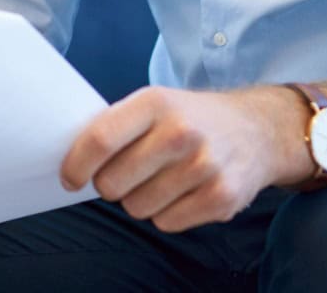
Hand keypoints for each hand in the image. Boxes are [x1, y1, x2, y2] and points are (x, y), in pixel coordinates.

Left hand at [61, 85, 301, 232]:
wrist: (257, 130)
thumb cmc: (188, 119)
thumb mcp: (152, 104)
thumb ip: (114, 126)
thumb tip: (69, 161)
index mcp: (154, 103)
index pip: (100, 140)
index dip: (76, 165)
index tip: (69, 179)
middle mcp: (181, 133)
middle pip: (113, 183)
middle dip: (108, 185)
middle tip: (124, 175)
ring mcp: (205, 166)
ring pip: (137, 207)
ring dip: (138, 200)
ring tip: (159, 179)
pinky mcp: (223, 198)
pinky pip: (166, 223)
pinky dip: (166, 214)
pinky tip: (181, 192)